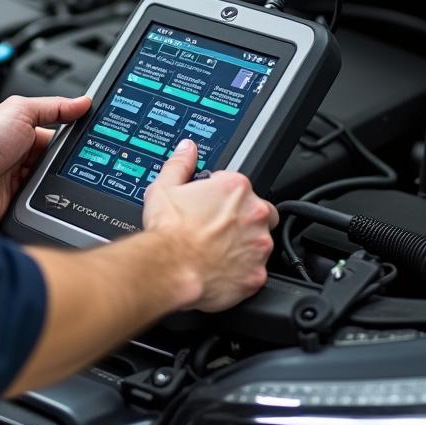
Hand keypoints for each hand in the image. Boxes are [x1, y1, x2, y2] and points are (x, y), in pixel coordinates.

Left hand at [0, 95, 90, 225]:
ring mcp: (23, 184)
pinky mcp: (20, 206)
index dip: (77, 143)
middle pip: (61, 166)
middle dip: (70, 168)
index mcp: (28, 136)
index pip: (62, 141)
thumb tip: (83, 102)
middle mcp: (26, 160)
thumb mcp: (20, 111)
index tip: (96, 145)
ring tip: (56, 181)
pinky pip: (43, 207)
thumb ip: (53, 106)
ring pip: (56, 188)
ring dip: (58, 186)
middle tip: (82, 167)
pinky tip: (48, 199)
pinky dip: (48, 205)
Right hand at [142, 139, 277, 312]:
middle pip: (259, 212)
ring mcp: (259, 245)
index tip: (210, 204)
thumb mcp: (165, 187)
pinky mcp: (257, 274)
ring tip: (216, 250)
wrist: (169, 268)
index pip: (239, 185)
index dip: (222, 195)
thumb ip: (180, 164)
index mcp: (236, 188)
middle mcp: (254, 214)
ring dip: (244, 244)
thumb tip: (187, 150)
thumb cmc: (169, 231)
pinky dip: (242, 271)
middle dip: (242, 218)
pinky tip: (220, 268)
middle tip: (217, 227)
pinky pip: (255, 270)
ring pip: (260, 242)